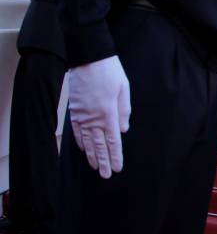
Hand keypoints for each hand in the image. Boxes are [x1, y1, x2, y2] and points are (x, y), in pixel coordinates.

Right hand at [68, 56, 130, 178]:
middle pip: (99, 145)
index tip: (117, 168)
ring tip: (96, 167)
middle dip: (103, 161)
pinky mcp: (74, 110)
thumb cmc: (110, 72)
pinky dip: (80, 142)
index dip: (115, 156)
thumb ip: (124, 111)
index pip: (113, 141)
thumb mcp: (124, 89)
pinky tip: (83, 150)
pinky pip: (76, 130)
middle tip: (106, 175)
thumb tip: (123, 130)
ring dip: (91, 155)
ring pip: (86, 140)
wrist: (88, 58)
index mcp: (108, 113)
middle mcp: (94, 117)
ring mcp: (82, 115)